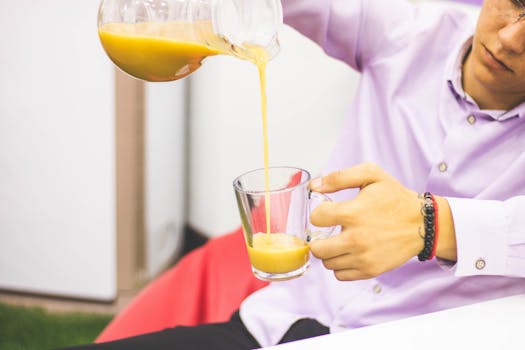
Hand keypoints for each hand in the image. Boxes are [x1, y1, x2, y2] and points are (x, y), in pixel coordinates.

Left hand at [308, 163, 425, 280]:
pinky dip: (341, 266)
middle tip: (327, 233)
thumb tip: (315, 186)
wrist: (422, 223)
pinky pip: (340, 275)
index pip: (316, 219)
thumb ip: (339, 177)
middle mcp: (356, 238)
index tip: (326, 213)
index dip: (318, 214)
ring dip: (329, 253)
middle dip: (318, 239)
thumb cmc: (395, 198)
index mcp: (353, 213)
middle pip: (317, 249)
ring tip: (340, 242)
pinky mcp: (370, 270)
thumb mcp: (371, 175)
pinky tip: (349, 253)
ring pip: (327, 263)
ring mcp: (363, 257)